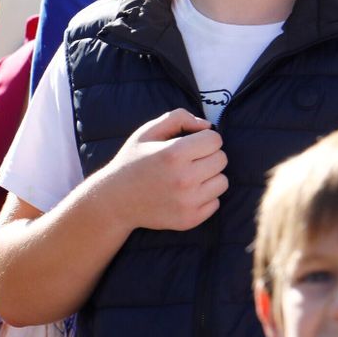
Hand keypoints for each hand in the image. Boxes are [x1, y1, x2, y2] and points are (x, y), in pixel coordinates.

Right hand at [99, 109, 226, 232]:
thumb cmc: (133, 161)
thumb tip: (207, 125)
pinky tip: (184, 194)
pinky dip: (204, 197)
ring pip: (222, 182)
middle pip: (221, 159)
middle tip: (187, 161)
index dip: (203, 139)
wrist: (115, 200)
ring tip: (187, 177)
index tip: (190, 144)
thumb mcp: (147, 132)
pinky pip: (216, 202)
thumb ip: (178, 118)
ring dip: (209, 177)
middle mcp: (184, 179)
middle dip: (207, 156)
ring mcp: (188, 202)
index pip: (215, 140)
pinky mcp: (190, 219)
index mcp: (173, 153)